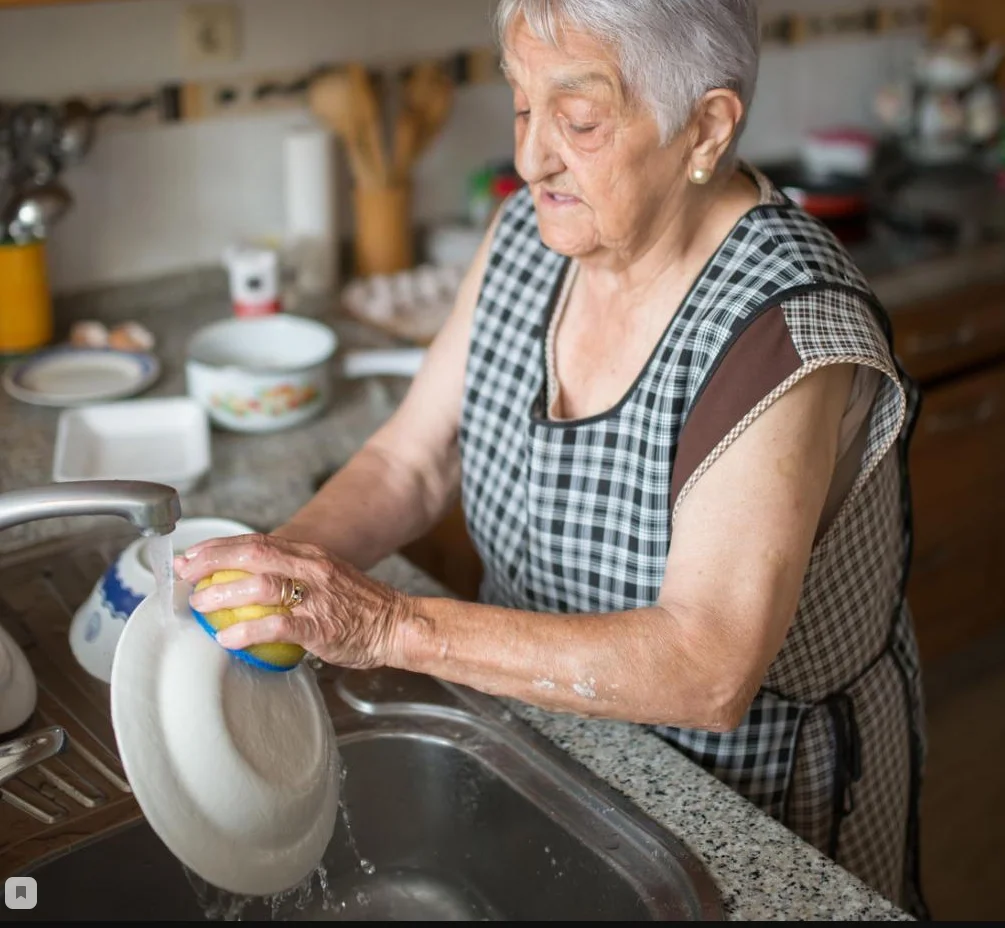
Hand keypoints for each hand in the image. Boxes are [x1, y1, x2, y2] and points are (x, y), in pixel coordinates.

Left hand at [172, 533, 411, 668]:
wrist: (397, 624)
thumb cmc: (361, 607)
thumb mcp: (326, 577)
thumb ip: (293, 575)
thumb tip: (250, 582)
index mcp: (310, 555)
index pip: (257, 542)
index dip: (219, 547)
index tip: (191, 555)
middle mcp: (311, 569)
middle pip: (253, 555)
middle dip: (212, 561)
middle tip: (184, 573)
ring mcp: (317, 597)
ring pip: (261, 586)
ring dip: (224, 594)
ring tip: (200, 605)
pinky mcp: (321, 626)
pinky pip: (278, 626)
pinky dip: (249, 632)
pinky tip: (228, 639)